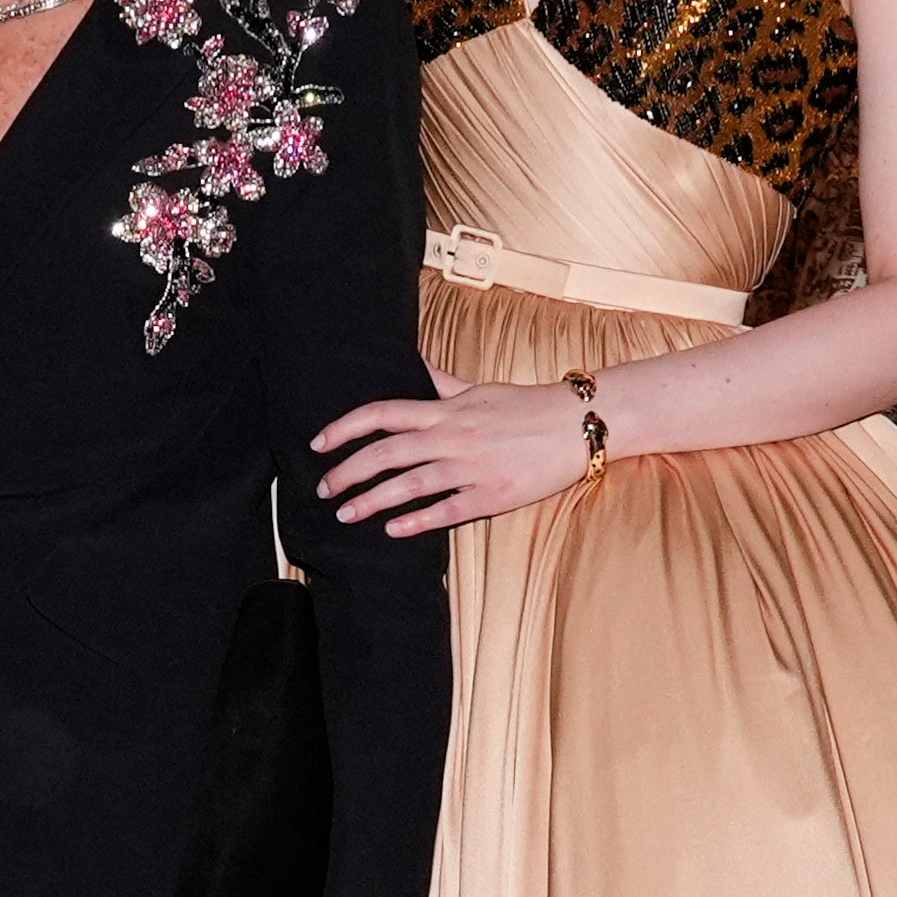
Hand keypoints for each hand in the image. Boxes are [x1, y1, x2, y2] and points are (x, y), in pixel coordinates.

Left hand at [315, 379, 592, 536]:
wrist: (577, 423)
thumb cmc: (527, 406)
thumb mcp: (478, 389)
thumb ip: (441, 384)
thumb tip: (415, 366)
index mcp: (446, 410)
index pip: (382, 413)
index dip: (345, 428)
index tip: (319, 443)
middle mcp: (452, 436)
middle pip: (386, 452)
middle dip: (348, 471)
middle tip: (324, 488)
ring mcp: (471, 467)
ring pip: (409, 484)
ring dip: (371, 499)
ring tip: (345, 513)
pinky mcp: (492, 495)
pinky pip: (447, 510)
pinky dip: (417, 521)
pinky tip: (392, 530)